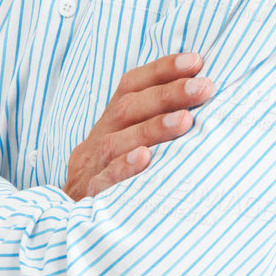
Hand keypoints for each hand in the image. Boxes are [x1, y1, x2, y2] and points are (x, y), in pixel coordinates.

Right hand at [60, 53, 214, 200]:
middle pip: (129, 109)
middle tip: (203, 88)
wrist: (71, 214)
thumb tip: (204, 92)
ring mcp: (93, 166)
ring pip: (117, 142)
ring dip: (152, 128)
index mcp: (112, 121)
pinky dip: (123, 168)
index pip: (131, 86)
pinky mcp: (90, 195)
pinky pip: (104, 179)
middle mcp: (101, 137)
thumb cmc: (117, 171)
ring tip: (185, 120)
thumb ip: (156, 119)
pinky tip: (144, 159)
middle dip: (167, 95)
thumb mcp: (129, 140)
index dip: (161, 70)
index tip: (196, 62)